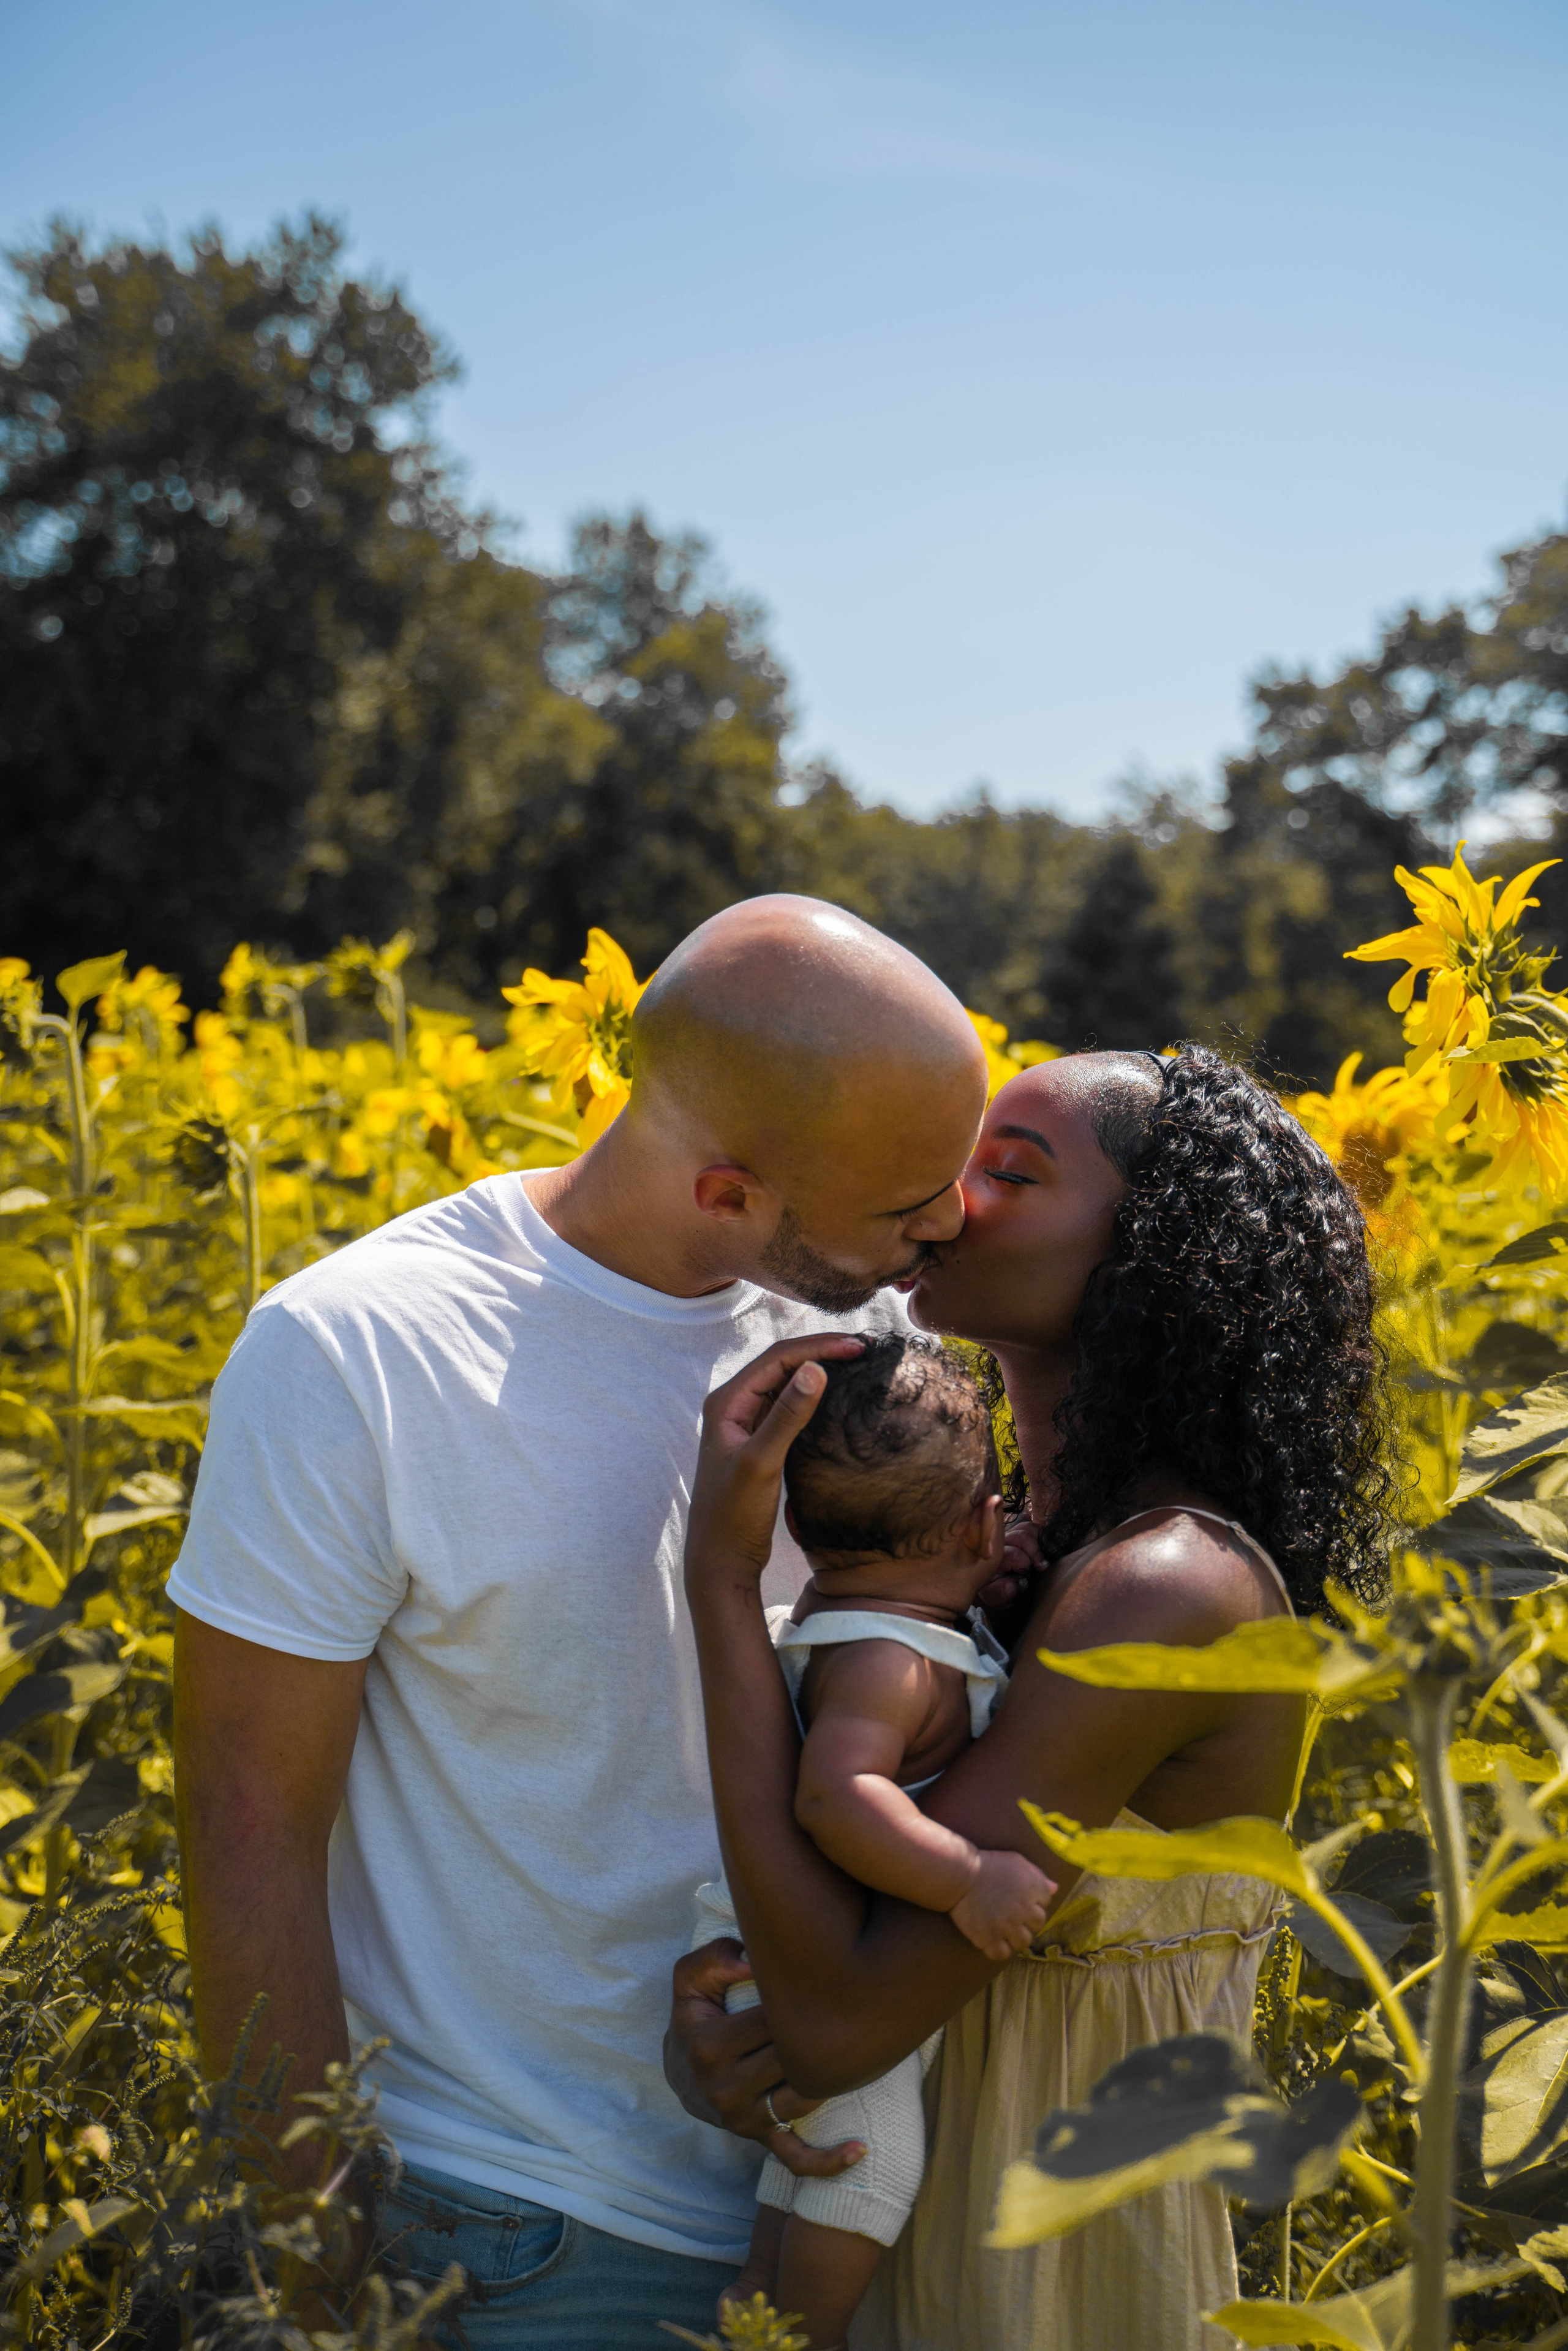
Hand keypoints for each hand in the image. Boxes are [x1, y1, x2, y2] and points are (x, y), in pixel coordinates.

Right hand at [664, 1942, 865, 2180]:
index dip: (797, 1999)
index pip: (771, 2021)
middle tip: (846, 2011)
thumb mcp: (689, 1980)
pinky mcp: (759, 2138)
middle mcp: (725, 2089)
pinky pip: (795, 2157)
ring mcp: (744, 2119)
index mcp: (709, 2048)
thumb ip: (714, 1958)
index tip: (817, 1983)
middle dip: (817, 2036)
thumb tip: (751, 1962)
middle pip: (790, 2059)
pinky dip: (828, 2160)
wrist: (679, 2071)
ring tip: (850, 2051)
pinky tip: (859, 2149)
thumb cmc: (694, 2017)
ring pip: (800, 2101)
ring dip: (828, 2077)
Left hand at [686, 1333, 864, 1589]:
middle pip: (782, 1365)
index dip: (817, 1347)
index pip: (777, 1358)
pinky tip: (837, 1397)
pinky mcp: (759, 1442)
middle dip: (821, 1352)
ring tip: (856, 1364)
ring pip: (786, 1385)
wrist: (721, 1559)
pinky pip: (788, 1408)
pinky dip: (813, 1397)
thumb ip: (787, 1416)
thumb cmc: (733, 1515)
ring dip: (818, 1371)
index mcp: (726, 1402)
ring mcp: (746, 1424)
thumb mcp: (761, 1462)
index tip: (857, 1346)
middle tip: (864, 1349)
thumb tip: (815, 1369)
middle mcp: (733, 1406)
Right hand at [948, 1849, 1054, 1960]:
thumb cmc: (989, 1864)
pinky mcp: (989, 1938)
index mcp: (1033, 1889)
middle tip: (1013, 1916)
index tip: (1022, 1899)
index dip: (1034, 1901)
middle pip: (1038, 1924)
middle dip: (1028, 1920)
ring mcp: (1007, 1926)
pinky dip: (998, 1949)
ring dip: (1016, 1937)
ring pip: (1023, 1942)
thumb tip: (1055, 1889)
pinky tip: (992, 1940)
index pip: (1046, 1902)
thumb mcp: (1017, 1862)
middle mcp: (1024, 1910)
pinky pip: (1001, 1954)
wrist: (960, 1874)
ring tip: (1004, 1930)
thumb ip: (1037, 1876)